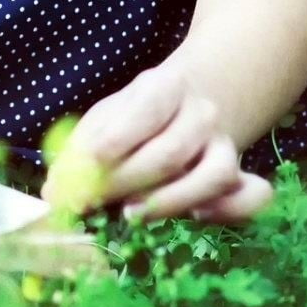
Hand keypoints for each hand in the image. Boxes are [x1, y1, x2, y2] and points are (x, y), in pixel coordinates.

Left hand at [41, 62, 272, 224]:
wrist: (192, 103)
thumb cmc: (135, 118)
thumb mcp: (105, 118)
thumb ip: (79, 152)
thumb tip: (54, 193)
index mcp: (165, 86)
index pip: (146, 109)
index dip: (116, 139)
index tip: (88, 165)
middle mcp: (201, 113)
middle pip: (170, 151)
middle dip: (125, 182)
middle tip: (86, 204)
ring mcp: (225, 144)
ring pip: (214, 175)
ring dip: (170, 200)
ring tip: (130, 214)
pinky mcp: (240, 176)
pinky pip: (252, 196)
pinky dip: (229, 211)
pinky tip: (195, 220)